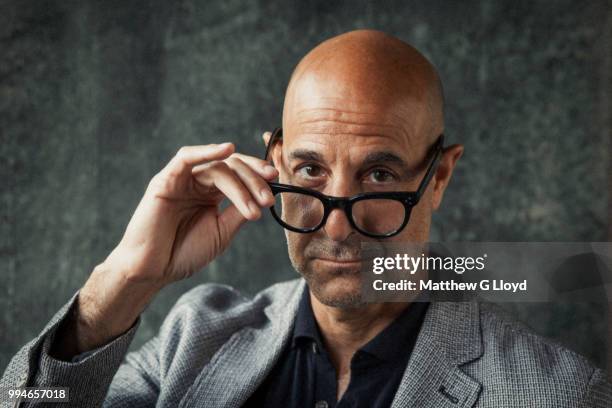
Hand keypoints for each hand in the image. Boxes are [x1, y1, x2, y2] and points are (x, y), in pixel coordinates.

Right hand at [51, 139, 277, 358]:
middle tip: (268, 199)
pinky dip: (207, 151)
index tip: (276, 183)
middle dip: (254, 179)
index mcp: (211, 192)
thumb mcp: (222, 231)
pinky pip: (186, 158)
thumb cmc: (184, 252)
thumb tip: (265, 193)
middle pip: (232, 166)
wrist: (154, 270)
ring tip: (255, 201)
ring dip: (241, 181)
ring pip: (217, 166)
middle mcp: (198, 182)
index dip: (258, 176)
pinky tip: (227, 149)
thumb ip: (240, 210)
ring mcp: (182, 179)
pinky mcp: (166, 180)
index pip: (239, 174)